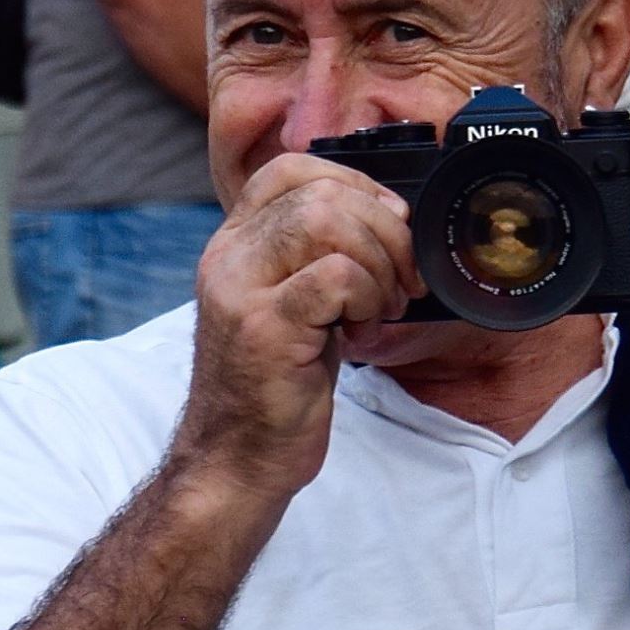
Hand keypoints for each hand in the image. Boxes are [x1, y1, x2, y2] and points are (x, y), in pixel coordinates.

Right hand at [173, 155, 422, 500]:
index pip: (290, 168)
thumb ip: (319, 255)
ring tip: (379, 308)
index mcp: (235, 243)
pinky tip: (361, 334)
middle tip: (400, 282)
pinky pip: (335, 276)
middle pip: (322, 192)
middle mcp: (229, 256)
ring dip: (379, 264)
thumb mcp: (294, 304)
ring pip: (327, 222)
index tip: (387, 224)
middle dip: (385, 232)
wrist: (237, 461)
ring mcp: (241, 289)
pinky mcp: (263, 327)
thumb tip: (388, 216)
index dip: (352, 182)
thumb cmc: (276, 386)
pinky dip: (366, 299)